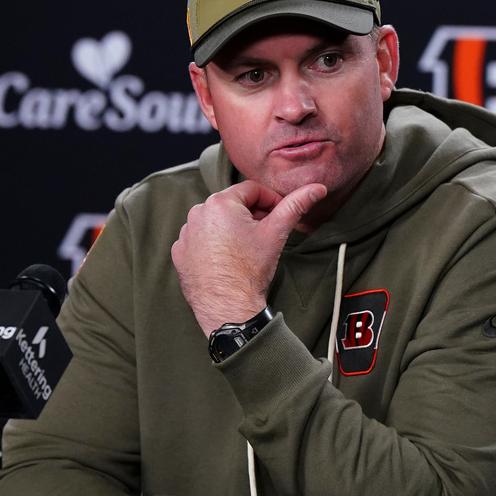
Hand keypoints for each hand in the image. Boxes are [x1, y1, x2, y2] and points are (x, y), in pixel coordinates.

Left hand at [172, 181, 326, 336]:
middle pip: (232, 205)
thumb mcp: (276, 233)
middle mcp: (198, 213)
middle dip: (250, 215)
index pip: (251, 190)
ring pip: (215, 221)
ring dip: (231, 228)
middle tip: (264, 234)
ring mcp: (186, 233)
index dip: (269, 201)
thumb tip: (317, 188)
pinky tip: (226, 258)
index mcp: (220, 202)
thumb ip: (295, 205)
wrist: (228, 307)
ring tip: (245, 248)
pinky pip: (199, 239)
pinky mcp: (179, 252)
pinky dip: (212, 243)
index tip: (278, 215)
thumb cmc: (251, 270)